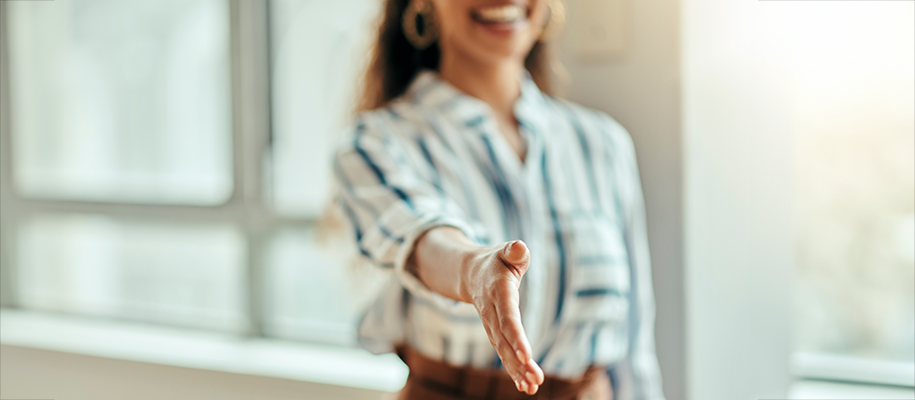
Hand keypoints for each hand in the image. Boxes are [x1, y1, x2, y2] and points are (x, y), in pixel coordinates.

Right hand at [460, 240, 545, 394]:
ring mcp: (491, 325)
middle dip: (519, 361)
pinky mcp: (495, 333)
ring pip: (503, 350)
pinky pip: (503, 353)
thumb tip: (519, 247)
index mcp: (498, 292)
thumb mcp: (506, 251)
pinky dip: (513, 370)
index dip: (516, 336)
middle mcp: (492, 312)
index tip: (527, 355)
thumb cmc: (497, 261)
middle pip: (505, 340)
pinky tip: (525, 385)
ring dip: (516, 370)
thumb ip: (514, 251)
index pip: (507, 317)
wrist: (471, 273)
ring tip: (532, 387)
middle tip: (535, 379)